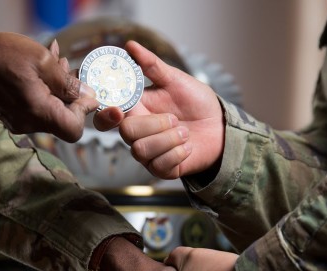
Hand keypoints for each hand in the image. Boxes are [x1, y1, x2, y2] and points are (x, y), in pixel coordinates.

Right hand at [0, 33, 98, 139]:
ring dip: (59, 89)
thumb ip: (67, 82)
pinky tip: (41, 70)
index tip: (85, 89)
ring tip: (56, 62)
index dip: (84, 111)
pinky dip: (44, 91)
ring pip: (51, 111)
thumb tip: (88, 95)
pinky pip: (37, 108)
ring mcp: (20, 122)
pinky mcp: (13, 116)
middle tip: (71, 68)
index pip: (74, 129)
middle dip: (72, 95)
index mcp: (39, 113)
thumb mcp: (40, 60)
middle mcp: (30, 124)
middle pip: (63, 120)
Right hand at [93, 40, 224, 178]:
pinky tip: (188, 147)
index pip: (106, 116)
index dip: (106, 114)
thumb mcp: (175, 79)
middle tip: (175, 119)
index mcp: (135, 110)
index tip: (120, 110)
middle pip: (126, 132)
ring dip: (169, 139)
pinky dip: (178, 153)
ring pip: (141, 150)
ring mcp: (148, 153)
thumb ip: (152, 65)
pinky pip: (160, 165)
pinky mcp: (162, 169)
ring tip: (185, 132)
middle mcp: (137, 133)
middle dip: (154, 124)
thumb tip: (130, 45)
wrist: (220, 127)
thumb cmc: (197, 102)